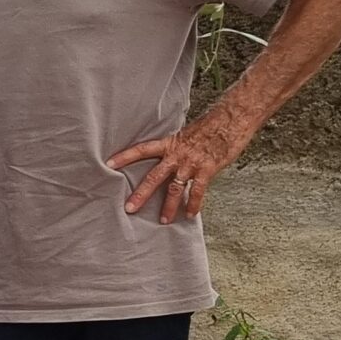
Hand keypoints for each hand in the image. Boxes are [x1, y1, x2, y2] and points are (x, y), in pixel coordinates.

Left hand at [107, 115, 242, 223]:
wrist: (232, 118)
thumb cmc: (210, 125)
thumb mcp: (186, 133)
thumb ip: (176, 147)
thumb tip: (168, 156)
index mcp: (170, 143)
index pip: (142, 150)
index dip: (125, 156)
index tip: (108, 164)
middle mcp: (178, 154)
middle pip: (154, 176)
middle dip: (141, 194)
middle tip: (129, 208)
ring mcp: (192, 163)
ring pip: (175, 188)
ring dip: (168, 206)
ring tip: (163, 221)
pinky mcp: (208, 169)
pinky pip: (198, 191)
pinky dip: (194, 204)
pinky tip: (190, 215)